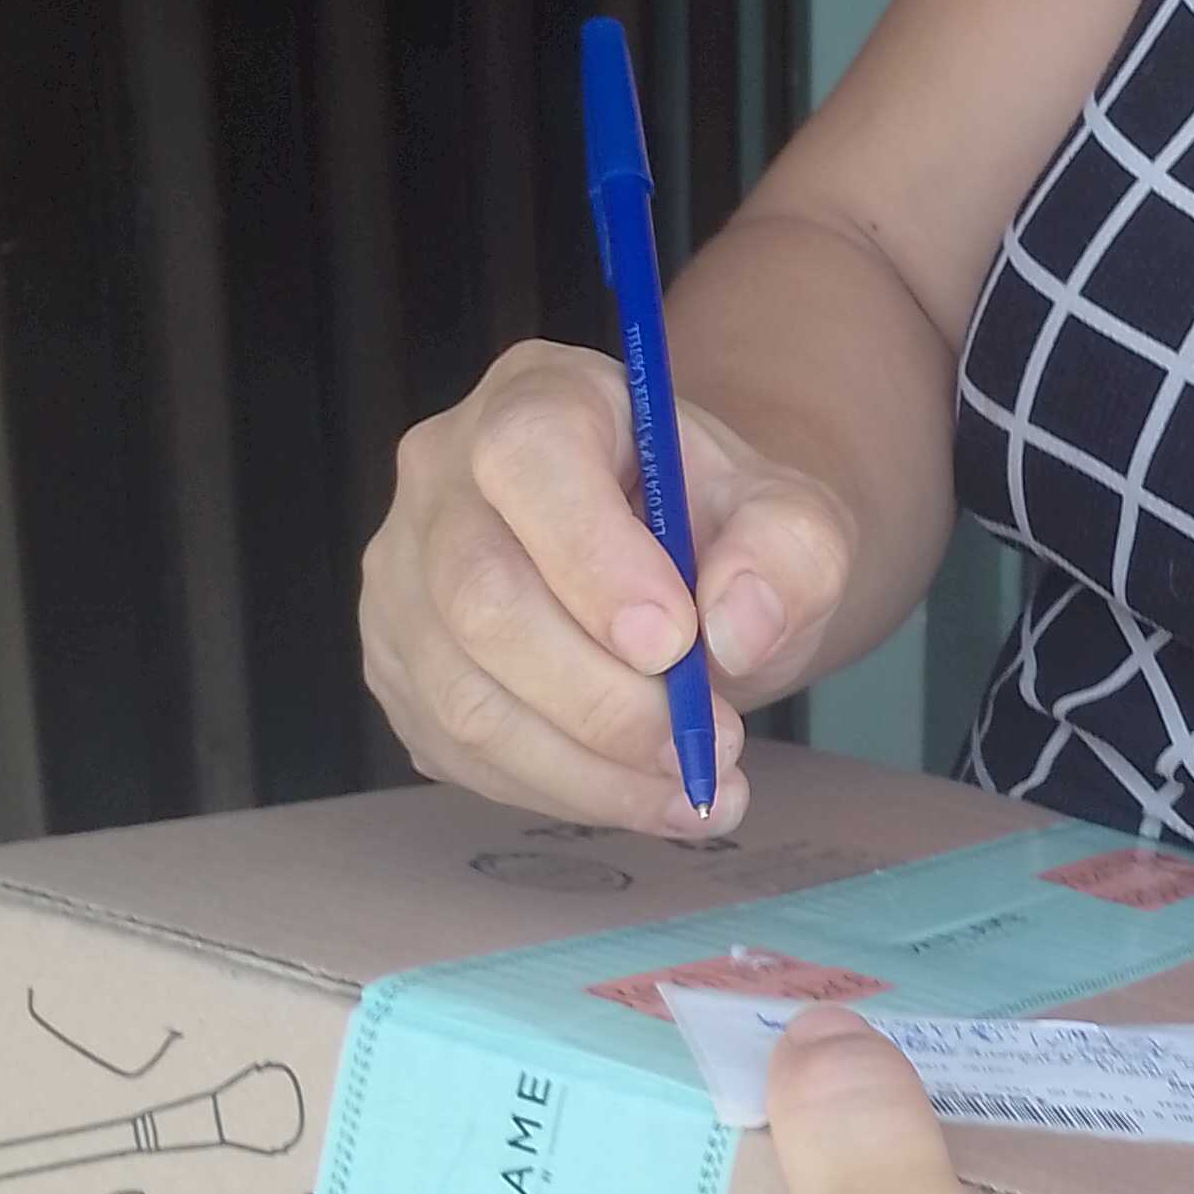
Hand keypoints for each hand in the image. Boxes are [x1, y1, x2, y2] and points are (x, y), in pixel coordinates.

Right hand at [361, 338, 856, 839]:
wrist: (684, 571)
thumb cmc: (723, 529)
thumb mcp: (792, 519)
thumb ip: (789, 553)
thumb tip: (737, 627)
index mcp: (537, 398)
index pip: (528, 458)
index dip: (593, 559)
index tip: (676, 643)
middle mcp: (441, 477)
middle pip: (481, 596)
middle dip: (601, 696)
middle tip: (706, 742)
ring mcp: (404, 577)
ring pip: (464, 696)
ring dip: (590, 767)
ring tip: (697, 786)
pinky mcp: (401, 668)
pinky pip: (462, 752)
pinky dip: (563, 790)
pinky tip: (644, 795)